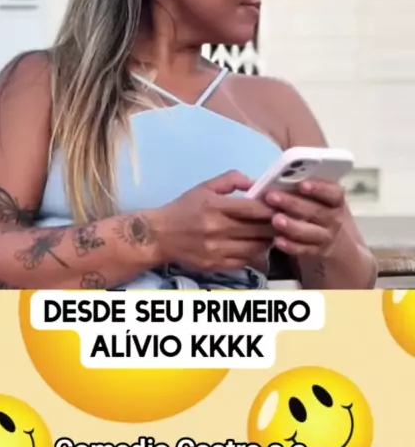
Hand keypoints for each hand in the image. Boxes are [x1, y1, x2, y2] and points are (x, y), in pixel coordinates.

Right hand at [154, 171, 275, 271]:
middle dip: (276, 224)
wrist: (159, 236)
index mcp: (214, 207)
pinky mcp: (216, 266)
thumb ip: (231, 180)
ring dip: (269, 240)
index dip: (272, 207)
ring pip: (256, 248)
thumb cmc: (184, 209)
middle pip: (258, 229)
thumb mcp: (204, 187)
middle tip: (286, 219)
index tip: (283, 204)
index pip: (252, 208)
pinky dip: (255, 254)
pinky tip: (257, 246)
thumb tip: (255, 183)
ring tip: (273, 232)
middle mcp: (217, 230)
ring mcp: (217, 250)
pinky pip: (245, 261)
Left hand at [265, 180, 344, 257]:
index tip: (301, 184)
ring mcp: (326, 236)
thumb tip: (264, 170)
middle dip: (293, 203)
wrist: (336, 240)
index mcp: (335, 200)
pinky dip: (291, 246)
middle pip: (316, 211)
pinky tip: (277, 240)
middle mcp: (334, 218)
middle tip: (271, 197)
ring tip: (275, 219)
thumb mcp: (316, 195)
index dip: (319, 188)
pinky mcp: (317, 252)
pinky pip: (305, 250)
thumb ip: (295, 182)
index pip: (333, 193)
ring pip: (310, 232)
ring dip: (292, 226)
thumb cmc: (317, 208)